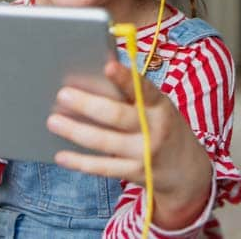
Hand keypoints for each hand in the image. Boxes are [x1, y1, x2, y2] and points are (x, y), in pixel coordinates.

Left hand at [46, 60, 211, 227]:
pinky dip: (80, 162)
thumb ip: (133, 94)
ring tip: (53, 121)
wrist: (187, 169)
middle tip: (62, 94)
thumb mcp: (157, 107)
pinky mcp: (136, 173)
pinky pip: (103, 168)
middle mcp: (155, 129)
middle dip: (87, 104)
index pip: (143, 89)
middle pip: (117, 116)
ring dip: (76, 131)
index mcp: (160, 105)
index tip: (108, 66)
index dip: (126, 78)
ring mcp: (145, 154)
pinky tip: (61, 155)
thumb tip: (98, 72)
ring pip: (105, 142)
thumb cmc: (163, 126)